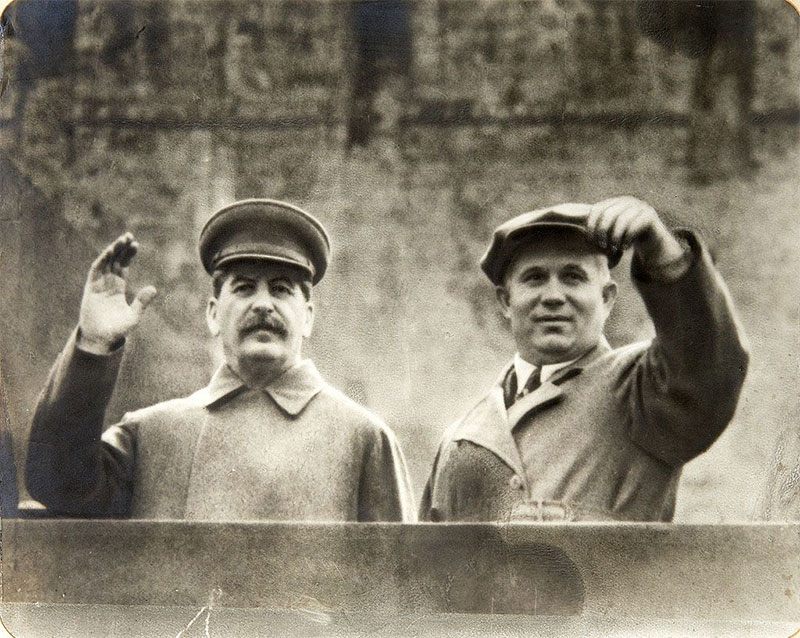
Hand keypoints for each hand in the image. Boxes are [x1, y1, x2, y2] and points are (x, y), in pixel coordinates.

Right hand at [78, 233, 156, 353]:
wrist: (101, 340)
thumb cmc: (117, 330)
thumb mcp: (134, 315)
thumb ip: (142, 302)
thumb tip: (154, 288)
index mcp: (118, 288)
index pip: (123, 266)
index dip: (128, 255)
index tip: (135, 244)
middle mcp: (108, 284)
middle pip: (114, 261)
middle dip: (121, 248)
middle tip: (129, 235)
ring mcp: (98, 285)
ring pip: (105, 263)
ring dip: (112, 251)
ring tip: (121, 240)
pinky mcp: (90, 289)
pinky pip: (95, 271)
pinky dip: (102, 261)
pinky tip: (109, 252)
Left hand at [586, 196, 684, 269]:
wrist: (651, 244)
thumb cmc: (624, 239)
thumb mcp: (607, 232)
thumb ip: (592, 226)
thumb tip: (562, 214)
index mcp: (614, 202)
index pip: (597, 209)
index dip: (591, 225)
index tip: (590, 241)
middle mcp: (627, 201)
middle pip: (608, 214)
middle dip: (602, 232)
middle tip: (603, 246)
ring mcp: (640, 207)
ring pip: (621, 221)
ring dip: (615, 237)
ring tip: (614, 249)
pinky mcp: (650, 216)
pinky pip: (634, 226)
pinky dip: (627, 239)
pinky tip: (625, 248)